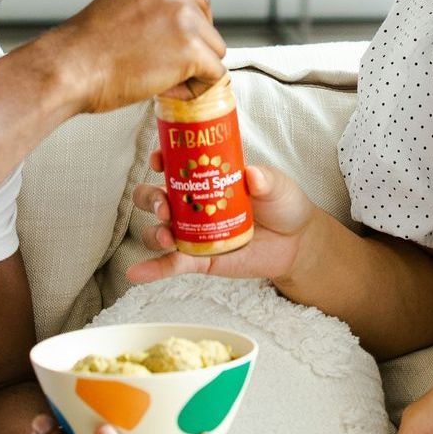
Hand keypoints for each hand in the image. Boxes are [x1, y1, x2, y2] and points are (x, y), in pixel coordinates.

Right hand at [31, 0, 227, 114]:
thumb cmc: (84, 49)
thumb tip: (176, 34)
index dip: (184, 32)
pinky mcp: (191, 49)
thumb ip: (152, 11)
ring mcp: (185, 18)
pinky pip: (214, 75)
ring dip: (193, 69)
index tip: (164, 48)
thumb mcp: (122, 8)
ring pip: (214, 50)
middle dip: (193, 48)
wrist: (69, 67)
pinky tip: (166, 89)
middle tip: (160, 67)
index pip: (195, 1)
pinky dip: (195, 89)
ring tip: (159, 79)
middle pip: (209, 25)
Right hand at [127, 159, 317, 283]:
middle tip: (165, 205)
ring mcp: (193, 232)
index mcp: (206, 179)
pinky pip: (171, 264)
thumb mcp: (277, 186)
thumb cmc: (283, 205)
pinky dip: (152, 269)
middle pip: (155, 197)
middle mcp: (192, 204)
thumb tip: (252, 174)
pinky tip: (135, 273)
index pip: (174, 165)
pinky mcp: (199, 259)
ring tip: (167, 238)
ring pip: (158, 230)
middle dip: (151, 199)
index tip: (159, 160)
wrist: (297, 242)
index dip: (162, 160)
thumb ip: (265, 180)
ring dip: (155, 233)